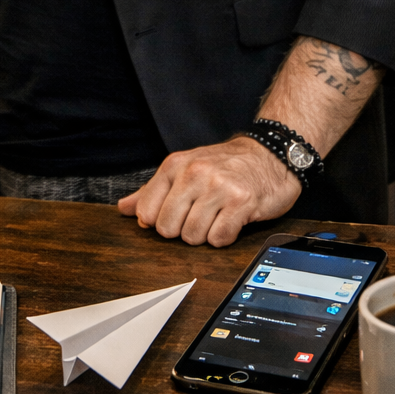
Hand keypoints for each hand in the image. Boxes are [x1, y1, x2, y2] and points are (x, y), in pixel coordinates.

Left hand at [117, 137, 300, 246]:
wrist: (270, 155)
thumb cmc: (225, 165)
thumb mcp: (184, 169)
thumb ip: (152, 190)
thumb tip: (124, 208)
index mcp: (175, 165)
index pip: (147, 212)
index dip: (160, 222)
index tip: (175, 215)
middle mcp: (194, 173)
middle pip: (168, 228)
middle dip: (182, 231)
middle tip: (200, 216)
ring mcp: (218, 187)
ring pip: (192, 236)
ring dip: (205, 234)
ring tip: (217, 216)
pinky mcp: (242, 201)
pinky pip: (220, 238)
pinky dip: (224, 237)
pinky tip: (231, 221)